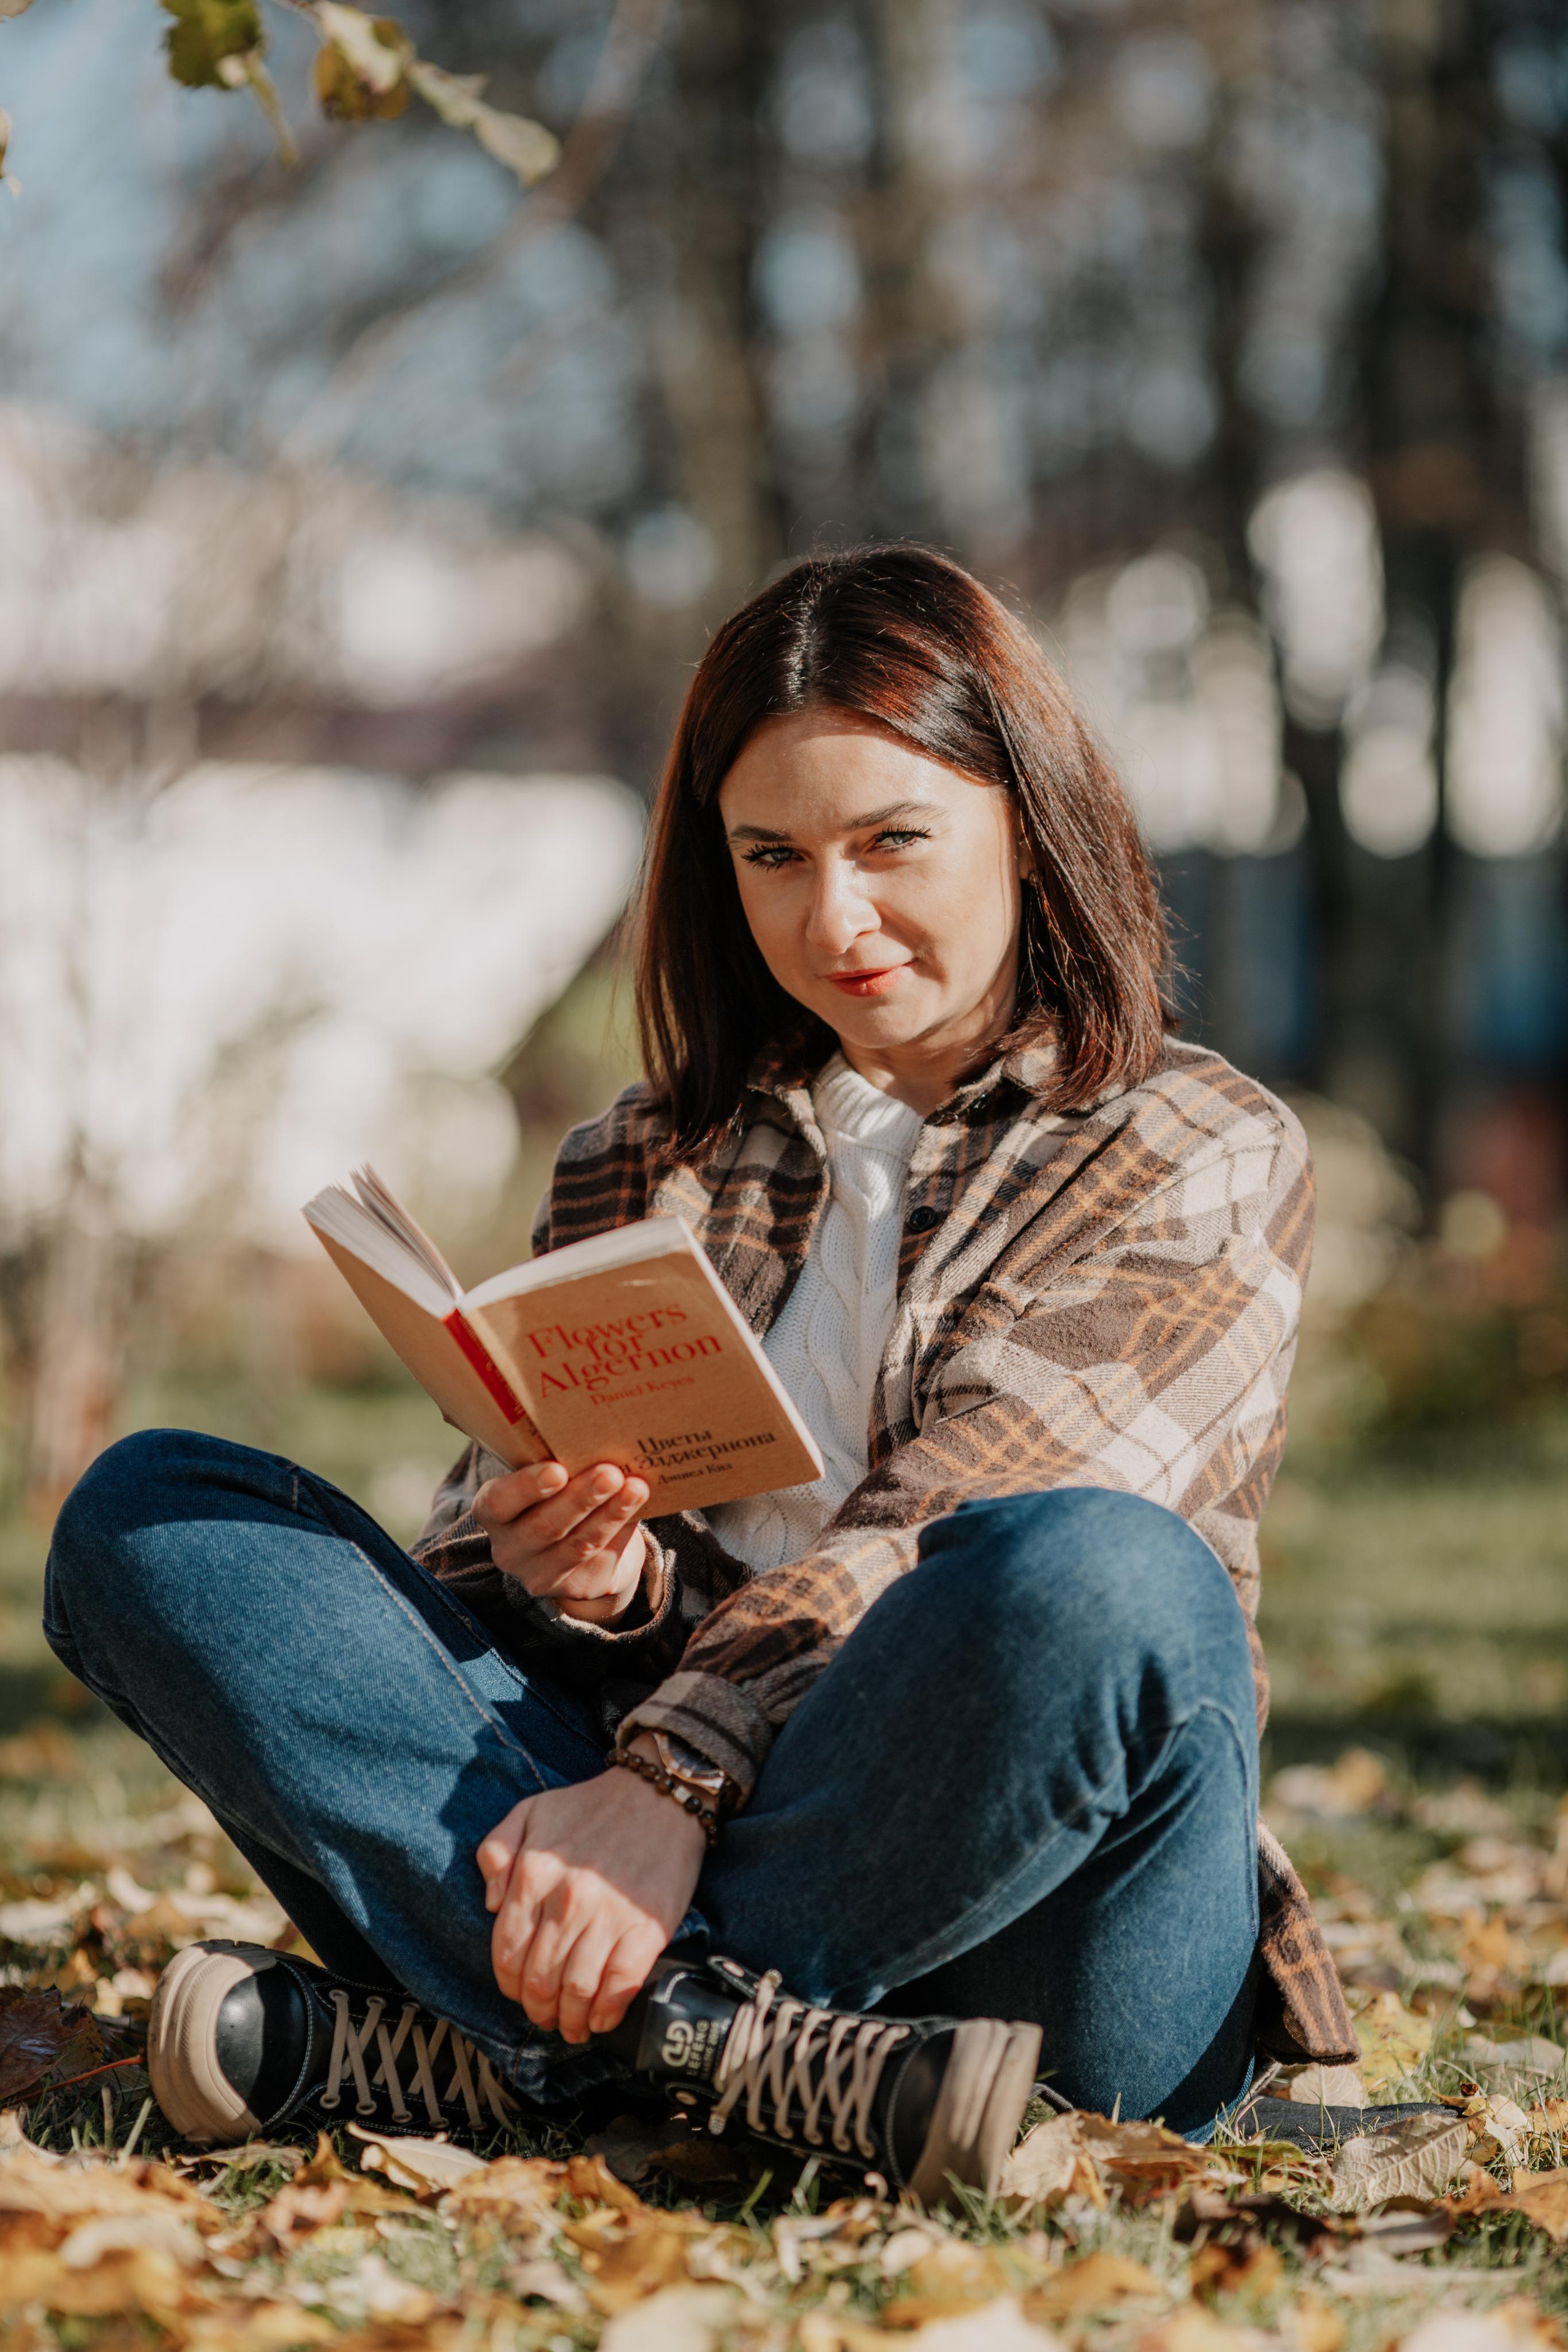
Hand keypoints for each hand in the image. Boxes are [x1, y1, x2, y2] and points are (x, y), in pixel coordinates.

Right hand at [473, 1459, 649, 1626]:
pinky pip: (601, 1558)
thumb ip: (564, 1463)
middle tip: (610, 1473)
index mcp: (491, 1511)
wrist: (576, 1545)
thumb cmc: (557, 1494)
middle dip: (580, 1498)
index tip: (557, 1469)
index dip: (526, 1487)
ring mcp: (540, 1574)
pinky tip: (638, 1508)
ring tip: (635, 1488)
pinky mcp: (575, 1587)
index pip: (498, 1502)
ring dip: (610, 1514)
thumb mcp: (548, 1478)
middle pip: (544, 1526)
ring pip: (578, 1545)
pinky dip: (622, 1529)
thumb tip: (603, 1441)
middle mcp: (509, 1548)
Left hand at [477, 1750, 704, 2041]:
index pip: (507, 1951)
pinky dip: (608, 2012)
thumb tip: (490, 1904)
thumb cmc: (593, 1806)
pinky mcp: (647, 1928)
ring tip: (573, 2026)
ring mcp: (608, 1915)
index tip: (519, 1994)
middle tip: (546, 2016)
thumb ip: (495, 1851)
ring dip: (571, 2020)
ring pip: (577, 1991)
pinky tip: (602, 2019)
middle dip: (538, 2009)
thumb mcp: (531, 1811)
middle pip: (540, 1979)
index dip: (509, 1984)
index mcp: (533, 1872)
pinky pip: (620, 1985)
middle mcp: (566, 1899)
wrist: (660, 1793)